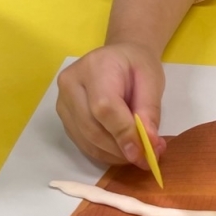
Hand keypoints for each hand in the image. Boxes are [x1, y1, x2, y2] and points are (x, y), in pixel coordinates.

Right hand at [56, 42, 165, 166]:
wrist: (119, 58)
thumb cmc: (137, 65)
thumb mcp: (152, 81)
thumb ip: (150, 112)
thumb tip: (150, 145)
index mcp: (95, 66)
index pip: (104, 106)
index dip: (123, 133)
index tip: (143, 152)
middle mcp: (71, 84)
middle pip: (92, 127)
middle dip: (120, 148)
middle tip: (146, 158)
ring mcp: (63, 102)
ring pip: (86, 140)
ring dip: (114, 154)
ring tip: (138, 154)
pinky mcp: (64, 118)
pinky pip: (83, 143)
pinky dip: (105, 153)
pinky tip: (122, 151)